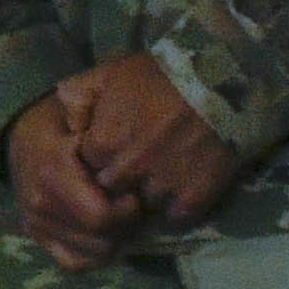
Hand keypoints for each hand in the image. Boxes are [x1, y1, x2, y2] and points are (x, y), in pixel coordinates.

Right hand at [4, 99, 138, 270]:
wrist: (23, 134)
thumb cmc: (62, 119)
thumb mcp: (80, 106)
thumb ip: (98, 121)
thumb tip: (122, 144)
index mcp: (51, 170)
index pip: (100, 216)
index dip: (129, 210)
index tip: (136, 189)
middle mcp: (38, 202)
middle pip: (101, 239)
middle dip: (127, 226)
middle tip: (134, 203)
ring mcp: (35, 223)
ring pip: (93, 254)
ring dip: (116, 239)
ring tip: (121, 215)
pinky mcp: (36, 236)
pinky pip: (74, 263)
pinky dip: (96, 254)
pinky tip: (107, 234)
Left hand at [60, 54, 240, 229]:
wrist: (223, 80)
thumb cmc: (162, 74)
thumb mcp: (112, 73)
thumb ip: (78, 93)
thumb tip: (64, 119)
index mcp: (104, 143)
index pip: (86, 167)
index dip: (98, 160)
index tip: (110, 152)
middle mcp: (130, 169)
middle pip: (112, 190)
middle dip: (119, 181)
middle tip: (136, 165)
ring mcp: (163, 185)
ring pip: (144, 205)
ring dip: (149, 194)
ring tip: (162, 175)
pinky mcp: (195, 196)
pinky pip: (177, 215)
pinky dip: (178, 206)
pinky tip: (183, 186)